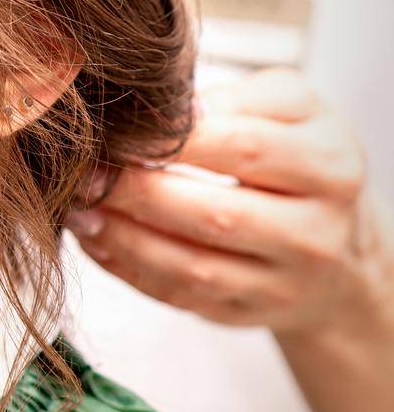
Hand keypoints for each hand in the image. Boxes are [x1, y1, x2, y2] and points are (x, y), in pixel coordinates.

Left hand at [65, 68, 386, 332]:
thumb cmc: (293, 155)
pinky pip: (178, 295)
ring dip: (123, 237)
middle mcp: (315, 234)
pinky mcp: (246, 313)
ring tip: (79, 208)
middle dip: (136, 192)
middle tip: (86, 172)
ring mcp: (283, 284)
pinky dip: (128, 267)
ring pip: (192, 267)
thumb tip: (174, 111)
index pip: (244, 148)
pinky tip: (95, 238)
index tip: (120, 130)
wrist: (329, 240)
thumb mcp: (290, 109)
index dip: (174, 138)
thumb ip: (238, 98)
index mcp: (331, 168)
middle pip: (214, 216)